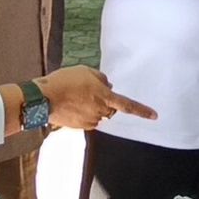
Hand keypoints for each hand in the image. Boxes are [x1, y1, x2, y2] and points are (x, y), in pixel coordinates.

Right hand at [36, 65, 156, 129]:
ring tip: (74, 96)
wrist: (43, 98)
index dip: (142, 111)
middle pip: (110, 109)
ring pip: (98, 115)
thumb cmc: (64, 81)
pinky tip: (70, 105)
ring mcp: (90, 121)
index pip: (128, 105)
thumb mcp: (85, 71)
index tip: (155, 116)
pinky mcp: (79, 127)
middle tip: (87, 91)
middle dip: (104, 102)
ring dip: (91, 107)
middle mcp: (100, 111)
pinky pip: (86, 120)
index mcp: (105, 97)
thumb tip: (108, 85)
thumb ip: (101, 79)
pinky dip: (82, 114)